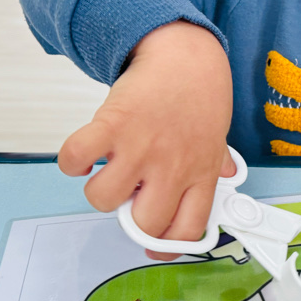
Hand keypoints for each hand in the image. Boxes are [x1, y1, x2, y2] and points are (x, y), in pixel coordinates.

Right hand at [58, 21, 234, 260]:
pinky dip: (72, 160)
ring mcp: (142, 147)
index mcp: (200, 174)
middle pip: (144, 224)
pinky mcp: (113, 124)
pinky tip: (85, 152)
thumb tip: (229, 176)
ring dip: (98, 189)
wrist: (184, 54)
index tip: (152, 243)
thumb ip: (218, 161)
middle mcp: (172, 167)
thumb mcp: (217, 134)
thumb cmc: (200, 95)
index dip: (165, 246)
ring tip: (108, 169)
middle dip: (129, 219)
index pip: (186, 230)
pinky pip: (77, 158)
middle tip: (129, 197)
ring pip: (103, 198)